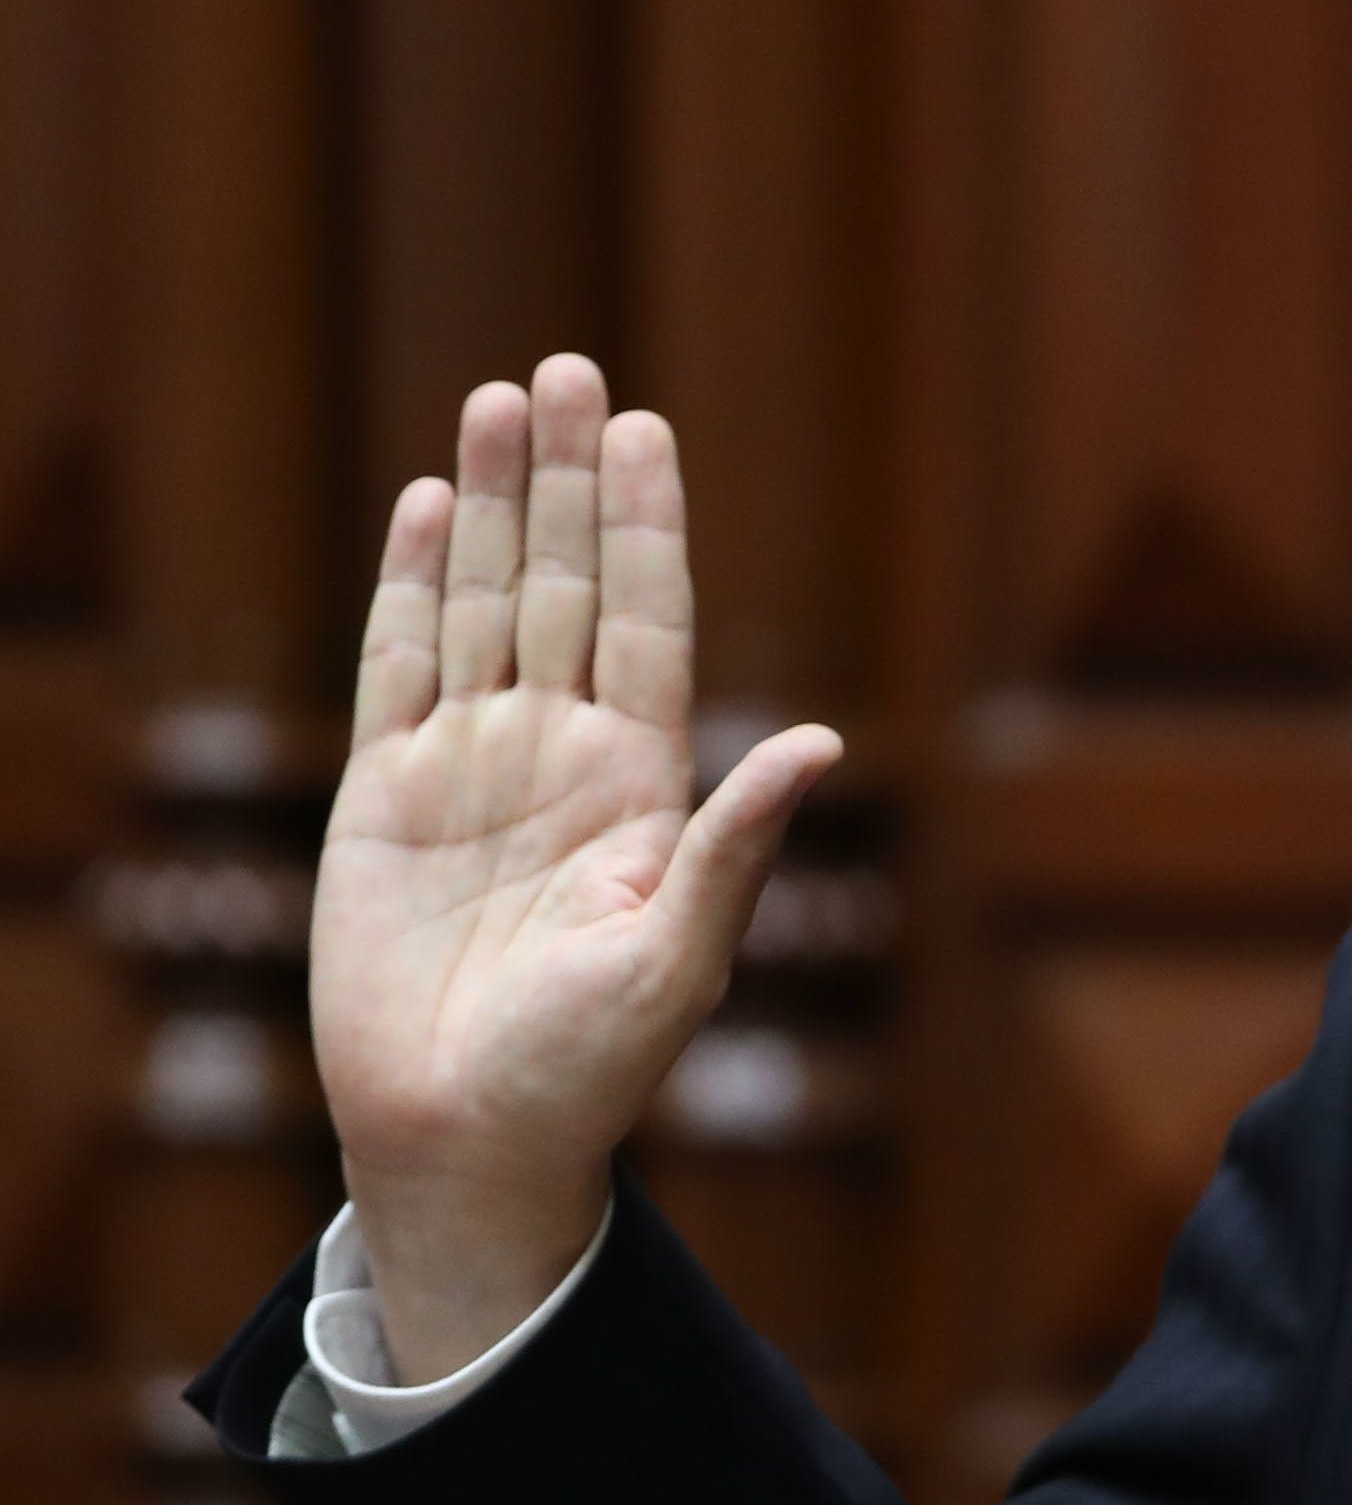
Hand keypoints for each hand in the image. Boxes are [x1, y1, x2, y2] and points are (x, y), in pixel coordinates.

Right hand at [311, 358, 842, 1379]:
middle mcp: (558, 752)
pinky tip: (423, 507)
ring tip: (498, 401)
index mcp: (640, 782)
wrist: (468, 1135)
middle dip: (567, 479)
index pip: (648, 620)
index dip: (647, 526)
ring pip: (482, 602)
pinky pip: (397, 666)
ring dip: (488, 504)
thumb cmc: (589, 1068)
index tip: (650, 431)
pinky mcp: (381, 796)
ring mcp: (467, 764)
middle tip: (571, 369)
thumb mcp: (679, 954)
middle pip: (564, 584)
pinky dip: (408, 586)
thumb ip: (737, 844)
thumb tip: (817, 742)